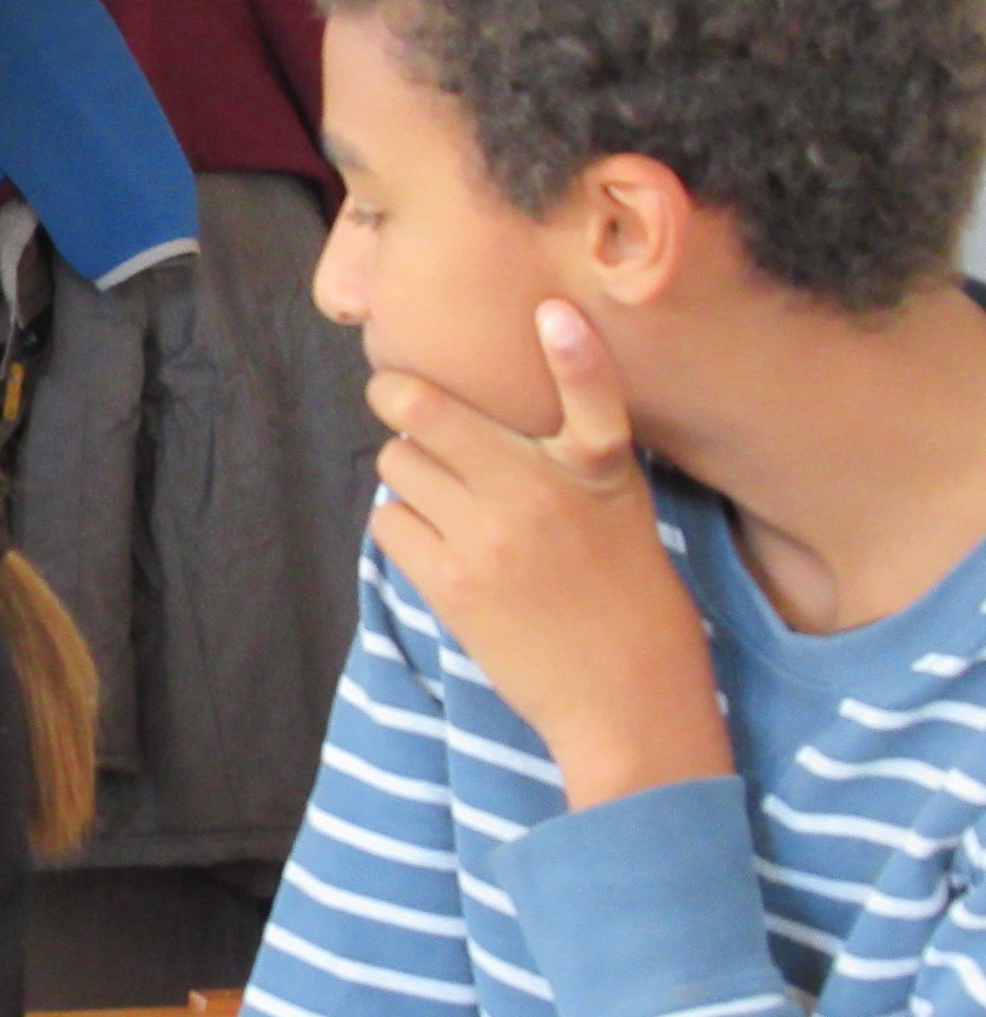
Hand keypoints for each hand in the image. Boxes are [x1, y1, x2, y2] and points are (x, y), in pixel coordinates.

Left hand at [367, 300, 732, 810]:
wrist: (627, 700)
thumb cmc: (628, 601)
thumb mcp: (625, 513)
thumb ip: (574, 456)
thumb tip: (487, 413)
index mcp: (598, 471)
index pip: (595, 396)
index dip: (575, 352)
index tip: (552, 315)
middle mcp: (542, 494)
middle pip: (429, 414)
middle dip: (403, 402)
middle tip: (395, 397)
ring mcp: (490, 537)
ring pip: (399, 463)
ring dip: (407, 472)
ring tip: (438, 493)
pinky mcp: (453, 583)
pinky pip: (389, 521)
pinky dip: (400, 524)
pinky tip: (432, 541)